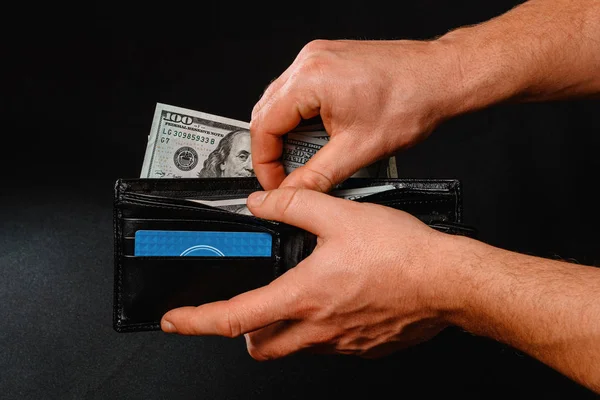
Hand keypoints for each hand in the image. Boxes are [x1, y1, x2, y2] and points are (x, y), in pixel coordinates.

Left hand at [161, 188, 460, 359]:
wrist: (448, 281)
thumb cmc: (402, 254)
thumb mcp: (339, 215)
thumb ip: (292, 205)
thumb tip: (261, 203)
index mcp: (302, 295)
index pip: (233, 318)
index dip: (196, 321)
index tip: (175, 320)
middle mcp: (317, 327)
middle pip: (260, 346)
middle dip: (245, 330)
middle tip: (248, 306)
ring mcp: (341, 344)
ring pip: (295, 346)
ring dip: (285, 325)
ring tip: (300, 293)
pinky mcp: (364, 347)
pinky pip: (329, 344)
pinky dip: (321, 326)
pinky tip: (340, 298)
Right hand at [250, 39, 459, 190]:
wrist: (441, 77)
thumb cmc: (411, 100)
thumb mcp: (359, 150)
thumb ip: (318, 176)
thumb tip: (292, 192)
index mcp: (310, 79)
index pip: (264, 126)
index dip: (265, 162)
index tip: (276, 183)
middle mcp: (309, 61)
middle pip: (267, 112)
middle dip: (273, 149)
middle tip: (287, 176)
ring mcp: (318, 57)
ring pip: (281, 101)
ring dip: (287, 133)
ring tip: (306, 158)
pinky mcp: (329, 59)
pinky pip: (299, 90)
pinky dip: (301, 117)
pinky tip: (319, 135)